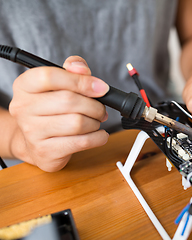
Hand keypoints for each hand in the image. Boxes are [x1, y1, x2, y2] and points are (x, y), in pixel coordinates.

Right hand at [9, 56, 108, 171]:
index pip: (49, 76)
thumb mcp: (59, 85)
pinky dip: (98, 137)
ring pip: (78, 122)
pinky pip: (82, 142)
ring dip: (95, 122)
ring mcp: (32, 132)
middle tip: (100, 109)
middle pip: (69, 101)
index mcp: (25, 86)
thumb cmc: (52, 109)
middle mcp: (23, 108)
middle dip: (94, 105)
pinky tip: (98, 134)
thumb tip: (81, 68)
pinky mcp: (45, 151)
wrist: (35, 142)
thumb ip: (72, 71)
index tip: (100, 88)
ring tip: (95, 121)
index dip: (80, 80)